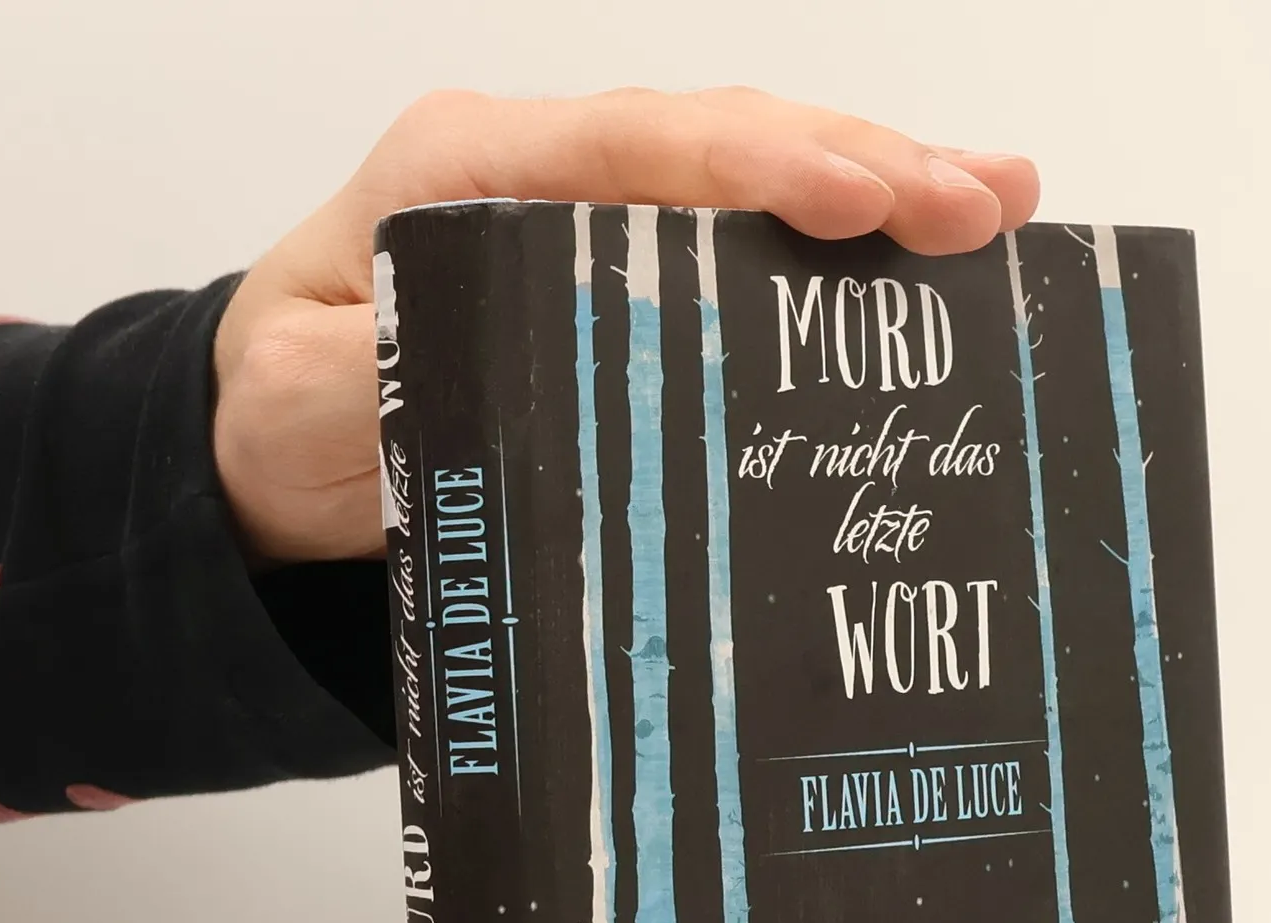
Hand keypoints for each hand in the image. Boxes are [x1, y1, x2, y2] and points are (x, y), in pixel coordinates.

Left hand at [212, 88, 1039, 564]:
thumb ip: (381, 378)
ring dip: (879, 186)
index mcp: (468, 173)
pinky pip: (743, 240)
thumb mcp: (303, 400)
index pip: (632, 149)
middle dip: (860, 164)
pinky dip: (837, 247)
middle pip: (722, 140)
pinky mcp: (624, 273)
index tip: (859, 199)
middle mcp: (545, 175)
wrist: (269, 433)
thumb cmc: (285, 405)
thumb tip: (482, 381)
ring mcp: (591, 216)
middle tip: (983, 205)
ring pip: (751, 176)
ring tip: (1001, 210)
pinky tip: (924, 259)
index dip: (754, 168)